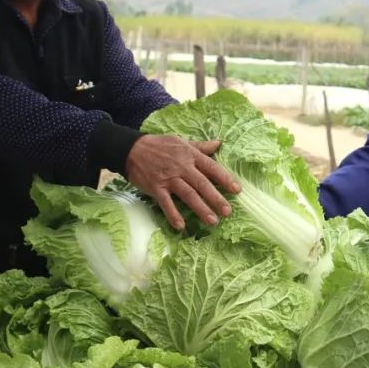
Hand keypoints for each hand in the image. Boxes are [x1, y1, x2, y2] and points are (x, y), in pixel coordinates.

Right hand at [125, 135, 240, 229]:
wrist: (131, 149)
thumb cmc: (159, 145)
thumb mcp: (181, 141)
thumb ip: (200, 146)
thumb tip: (219, 143)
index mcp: (190, 155)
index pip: (211, 167)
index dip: (225, 178)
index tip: (237, 190)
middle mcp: (181, 167)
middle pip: (202, 184)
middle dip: (216, 198)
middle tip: (228, 212)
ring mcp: (168, 178)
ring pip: (188, 195)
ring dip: (201, 209)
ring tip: (213, 221)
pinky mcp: (156, 187)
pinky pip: (166, 203)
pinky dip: (172, 214)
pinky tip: (180, 226)